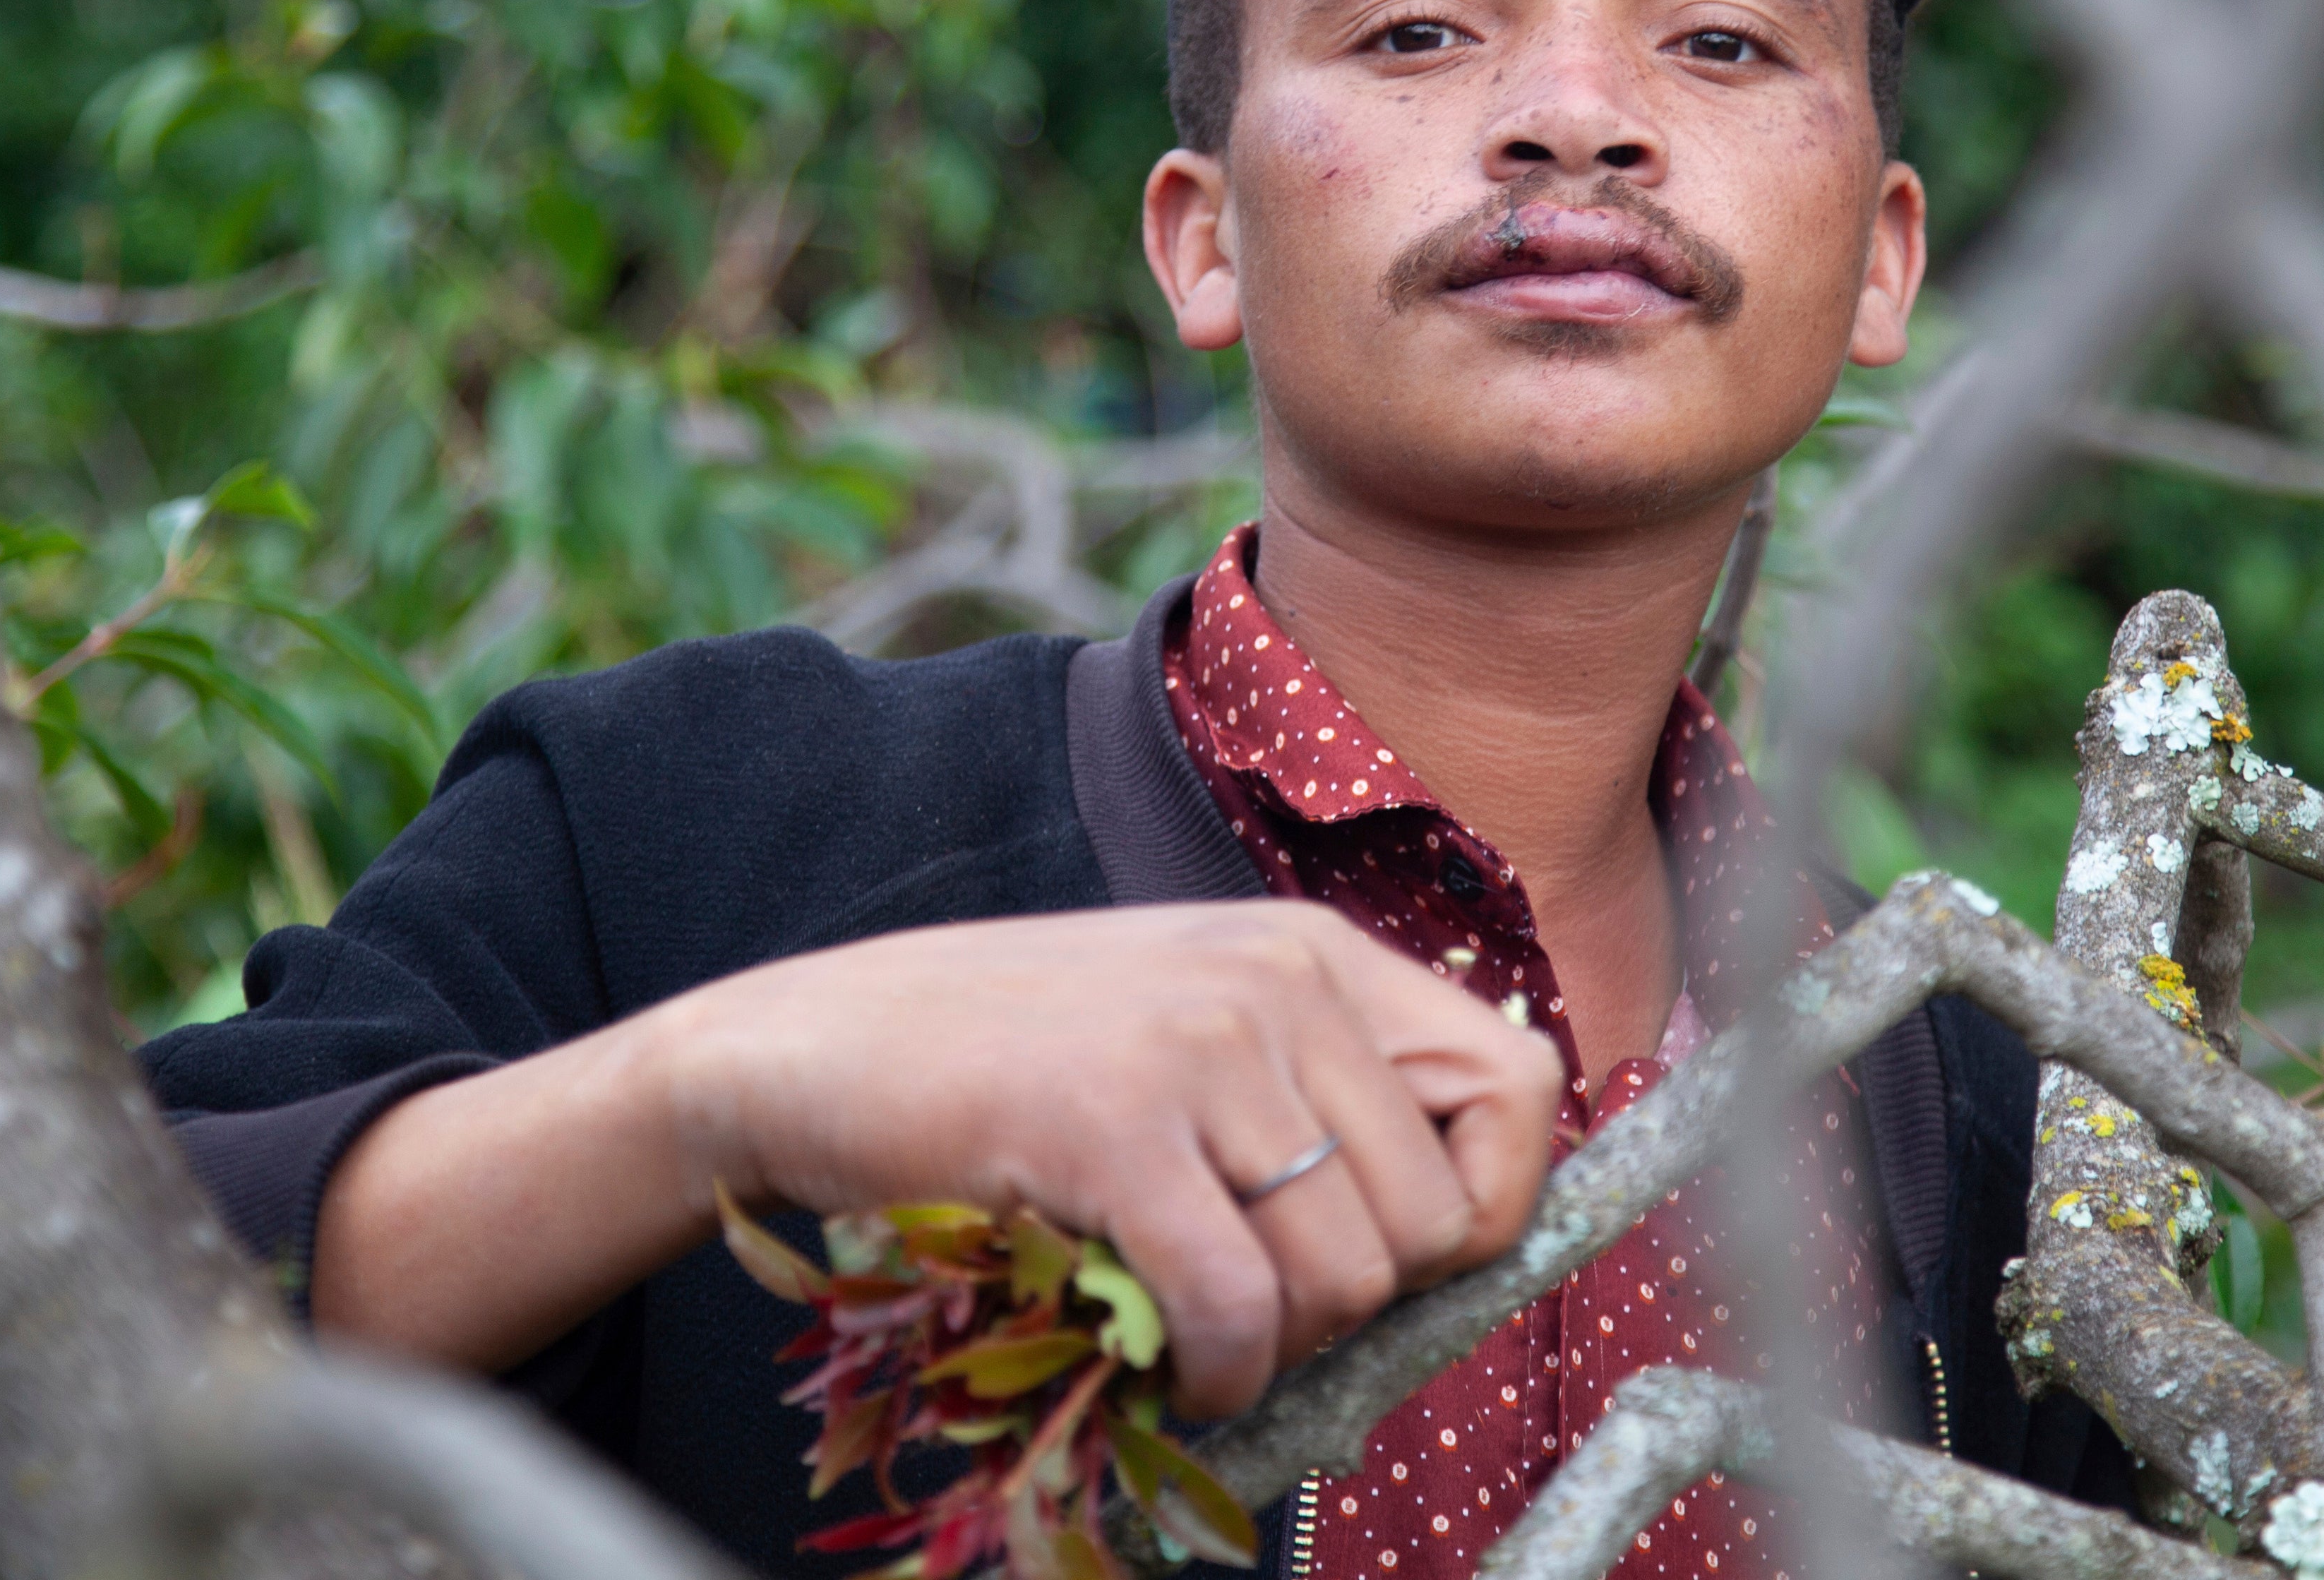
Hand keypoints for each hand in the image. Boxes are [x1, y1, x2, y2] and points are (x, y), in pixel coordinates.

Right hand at [313, 901, 1560, 1418]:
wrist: (805, 1046)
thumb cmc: (1004, 1062)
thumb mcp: (1190, 1033)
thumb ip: (1315, 1097)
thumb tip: (1454, 1238)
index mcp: (1311, 950)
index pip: (1519, 1087)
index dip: (1493, 1205)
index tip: (1410, 1263)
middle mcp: (1275, 977)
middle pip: (1433, 1216)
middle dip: (1358, 1310)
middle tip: (1255, 1316)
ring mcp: (1194, 1044)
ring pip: (1348, 1275)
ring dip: (1277, 1349)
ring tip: (1190, 1328)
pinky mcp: (1110, 1126)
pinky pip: (1237, 1306)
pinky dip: (1212, 1372)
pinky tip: (1158, 1361)